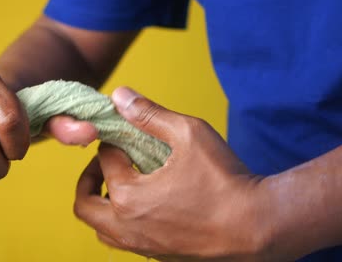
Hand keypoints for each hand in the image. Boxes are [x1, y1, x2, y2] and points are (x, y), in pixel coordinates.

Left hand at [74, 87, 271, 261]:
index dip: (112, 140)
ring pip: (100, 229)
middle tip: (105, 163)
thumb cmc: (224, 180)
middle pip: (83, 204)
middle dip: (87, 178)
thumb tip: (120, 95)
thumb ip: (150, 114)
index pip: (104, 159)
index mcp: (128, 195)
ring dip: (100, 205)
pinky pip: (123, 242)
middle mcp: (127, 226)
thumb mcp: (188, 134)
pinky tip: (144, 205)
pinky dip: (120, 223)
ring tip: (119, 186)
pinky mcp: (158, 257)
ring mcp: (142, 246)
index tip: (124, 134)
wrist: (258, 226)